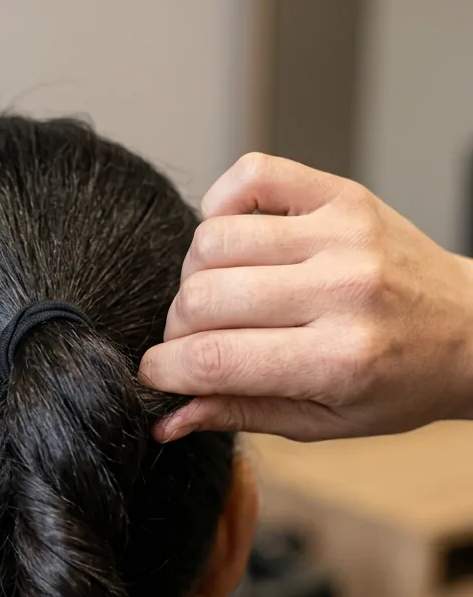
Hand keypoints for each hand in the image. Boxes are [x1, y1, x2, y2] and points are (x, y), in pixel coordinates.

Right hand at [140, 153, 472, 441]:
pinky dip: (222, 204)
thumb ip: (240, 414)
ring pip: (212, 239)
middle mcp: (342, 290)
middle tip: (193, 341)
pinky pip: (250, 175)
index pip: (213, 359)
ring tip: (220, 295)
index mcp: (339, 359)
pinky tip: (236, 241)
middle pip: (202, 298)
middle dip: (177, 328)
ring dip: (196, 274)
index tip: (155, 374)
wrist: (470, 329)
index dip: (163, 369)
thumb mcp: (322, 421)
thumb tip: (165, 419)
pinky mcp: (342, 194)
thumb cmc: (397, 383)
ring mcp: (342, 234)